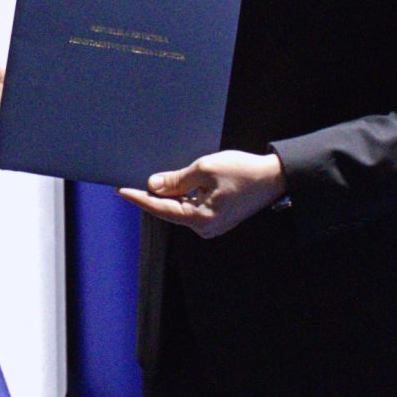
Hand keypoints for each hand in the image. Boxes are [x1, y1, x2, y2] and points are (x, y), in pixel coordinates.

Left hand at [120, 150, 284, 237]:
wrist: (274, 177)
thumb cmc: (244, 172)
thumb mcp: (205, 169)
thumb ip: (176, 179)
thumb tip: (154, 185)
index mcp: (201, 219)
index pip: (160, 209)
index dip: (139, 198)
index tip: (121, 190)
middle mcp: (205, 228)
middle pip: (169, 210)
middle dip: (154, 195)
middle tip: (134, 180)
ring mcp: (212, 226)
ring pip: (180, 209)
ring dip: (171, 194)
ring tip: (161, 177)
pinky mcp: (217, 219)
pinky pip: (192, 208)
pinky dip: (183, 196)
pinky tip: (178, 184)